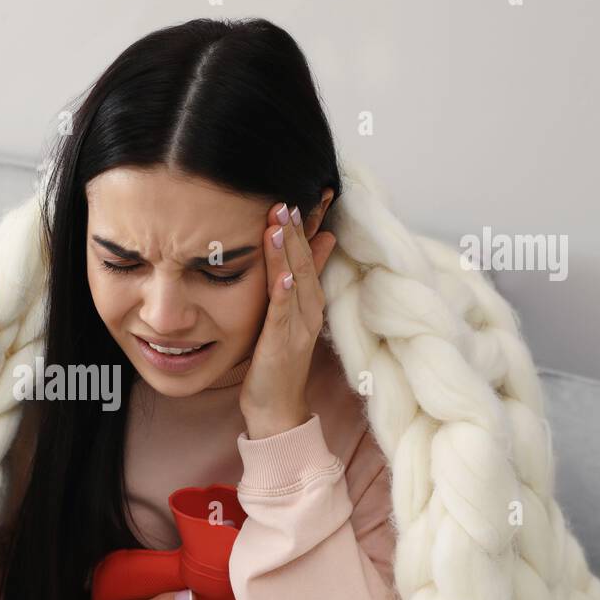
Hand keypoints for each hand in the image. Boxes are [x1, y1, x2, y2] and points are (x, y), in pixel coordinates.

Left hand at [239, 202, 337, 439]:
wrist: (276, 407)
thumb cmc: (277, 360)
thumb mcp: (289, 311)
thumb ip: (303, 278)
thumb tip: (322, 239)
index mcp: (309, 299)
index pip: (311, 253)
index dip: (309, 223)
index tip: (306, 192)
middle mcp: (309, 309)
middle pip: (306, 261)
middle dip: (297, 229)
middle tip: (286, 197)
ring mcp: (299, 327)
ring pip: (296, 282)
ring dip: (289, 252)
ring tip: (280, 223)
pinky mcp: (283, 345)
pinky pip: (284, 315)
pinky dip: (284, 293)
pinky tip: (282, 275)